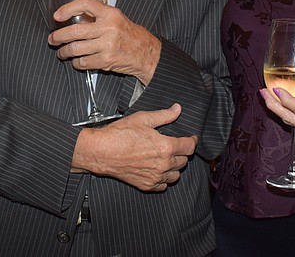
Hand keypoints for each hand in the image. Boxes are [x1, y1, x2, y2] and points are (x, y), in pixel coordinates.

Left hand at [49, 0, 160, 84]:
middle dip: (59, 36)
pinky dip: (76, 63)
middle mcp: (108, 28)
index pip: (85, 4)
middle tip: (52, 39)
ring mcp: (106, 45)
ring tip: (62, 52)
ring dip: (64, 52)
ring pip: (75, 48)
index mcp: (111, 14)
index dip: (67, 8)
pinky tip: (76, 61)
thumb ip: (99, 16)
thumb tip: (73, 18)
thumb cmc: (131, 35)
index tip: (57, 16)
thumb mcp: (118, 18)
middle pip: (75, 31)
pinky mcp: (105, 60)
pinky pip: (83, 62)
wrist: (147, 53)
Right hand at [72, 104, 196, 190]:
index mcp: (166, 147)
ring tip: (166, 158)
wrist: (101, 151)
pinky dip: (164, 178)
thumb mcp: (143, 119)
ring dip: (174, 167)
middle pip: (184, 161)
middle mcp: (163, 164)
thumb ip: (164, 115)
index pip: (189, 147)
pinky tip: (158, 170)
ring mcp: (155, 177)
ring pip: (175, 175)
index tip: (191, 138)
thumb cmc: (120, 134)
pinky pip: (163, 185)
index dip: (192, 141)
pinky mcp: (146, 185)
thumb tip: (178, 109)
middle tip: (175, 146)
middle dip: (182, 153)